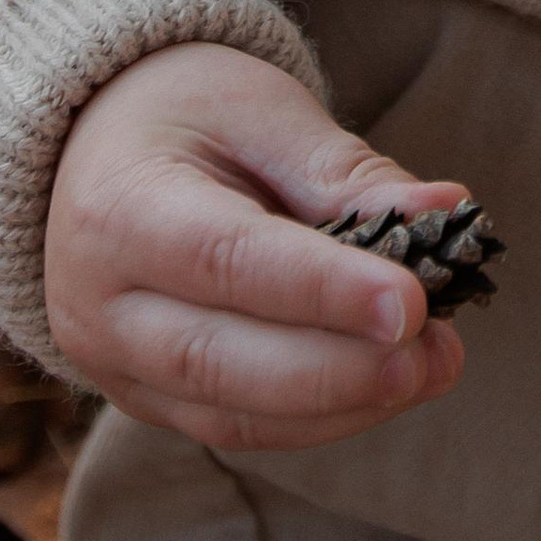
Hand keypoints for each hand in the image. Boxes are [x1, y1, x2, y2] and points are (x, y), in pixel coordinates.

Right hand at [44, 42, 468, 451]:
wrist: (98, 149)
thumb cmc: (187, 116)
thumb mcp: (261, 112)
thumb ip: (344, 170)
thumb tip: (444, 210)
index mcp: (117, 208)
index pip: (224, 261)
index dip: (322, 290)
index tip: (413, 303)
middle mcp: (97, 304)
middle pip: (220, 361)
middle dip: (339, 369)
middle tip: (434, 353)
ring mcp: (115, 365)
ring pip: (231, 414)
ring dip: (343, 404)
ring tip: (432, 367)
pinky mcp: (147, 401)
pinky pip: (236, 429)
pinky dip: (320, 418)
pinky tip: (387, 385)